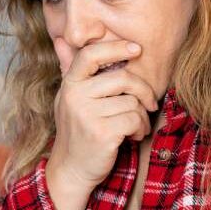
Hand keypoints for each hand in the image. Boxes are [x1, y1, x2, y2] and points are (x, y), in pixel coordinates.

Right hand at [46, 38, 157, 209]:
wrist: (71, 170)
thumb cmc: (77, 131)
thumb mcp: (70, 99)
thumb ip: (68, 69)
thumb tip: (60, 39)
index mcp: (70, 84)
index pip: (91, 54)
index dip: (116, 47)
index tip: (136, 49)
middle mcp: (75, 97)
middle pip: (123, 78)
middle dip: (143, 90)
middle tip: (149, 102)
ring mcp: (87, 115)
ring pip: (132, 102)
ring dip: (142, 117)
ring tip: (134, 127)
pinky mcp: (101, 133)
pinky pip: (134, 119)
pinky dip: (140, 129)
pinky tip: (133, 136)